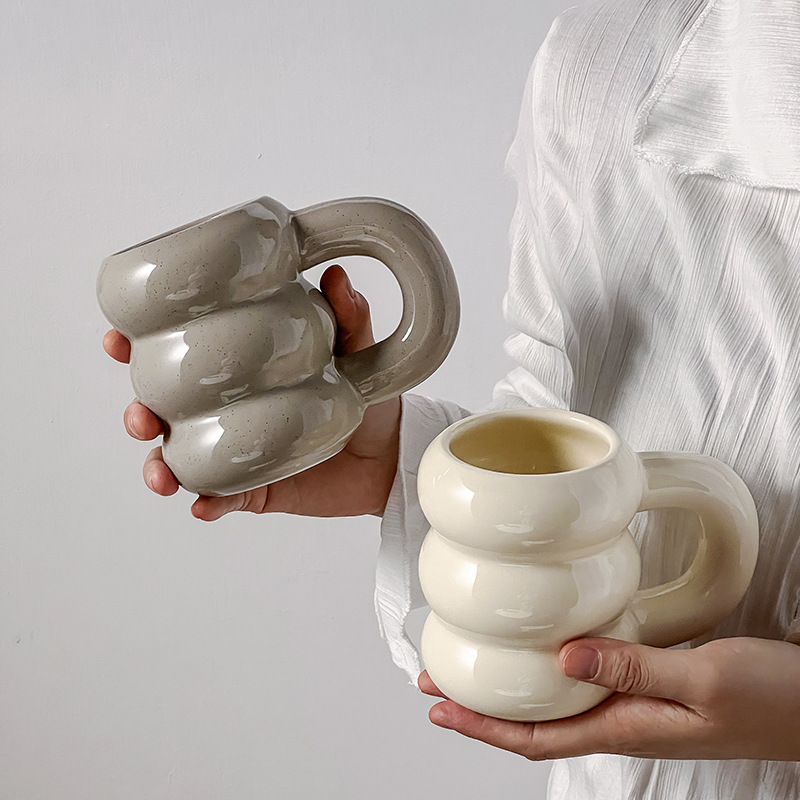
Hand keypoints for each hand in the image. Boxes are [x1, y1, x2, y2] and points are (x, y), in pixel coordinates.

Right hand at [103, 265, 400, 520]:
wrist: (389, 455)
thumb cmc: (365, 395)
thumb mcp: (358, 349)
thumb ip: (347, 316)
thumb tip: (335, 275)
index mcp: (237, 370)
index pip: (178, 353)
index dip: (138, 346)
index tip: (117, 339)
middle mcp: (226, 409)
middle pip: (162, 410)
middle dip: (138, 412)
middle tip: (142, 416)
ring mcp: (234, 451)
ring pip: (177, 459)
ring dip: (157, 465)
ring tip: (162, 472)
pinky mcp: (253, 488)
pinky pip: (219, 498)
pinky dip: (206, 503)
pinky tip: (202, 505)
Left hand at [419, 635, 799, 760]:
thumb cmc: (773, 700)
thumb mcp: (702, 679)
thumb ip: (634, 669)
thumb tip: (563, 658)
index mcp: (626, 728)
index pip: (535, 737)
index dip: (482, 728)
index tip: (440, 708)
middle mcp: (622, 720)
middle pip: (533, 722)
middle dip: (480, 707)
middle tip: (438, 679)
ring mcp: (635, 705)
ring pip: (554, 702)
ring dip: (510, 686)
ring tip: (474, 663)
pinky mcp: (649, 686)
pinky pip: (585, 683)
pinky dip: (551, 669)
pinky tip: (543, 652)